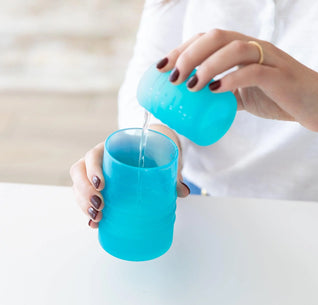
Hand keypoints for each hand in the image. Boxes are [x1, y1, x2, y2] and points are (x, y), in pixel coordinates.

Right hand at [70, 130, 188, 228]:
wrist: (152, 150)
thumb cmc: (154, 151)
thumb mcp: (162, 158)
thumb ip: (172, 174)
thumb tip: (184, 192)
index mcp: (111, 148)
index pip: (93, 155)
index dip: (92, 169)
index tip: (101, 184)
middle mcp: (99, 160)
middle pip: (80, 173)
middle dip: (85, 192)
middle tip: (100, 206)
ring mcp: (95, 174)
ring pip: (79, 187)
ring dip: (83, 204)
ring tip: (97, 218)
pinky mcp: (98, 188)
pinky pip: (85, 198)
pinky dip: (87, 212)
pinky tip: (94, 223)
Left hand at [156, 29, 317, 137]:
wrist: (317, 105)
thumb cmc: (280, 96)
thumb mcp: (246, 94)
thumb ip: (225, 92)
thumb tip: (198, 103)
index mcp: (242, 50)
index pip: (206, 40)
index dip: (181, 50)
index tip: (160, 67)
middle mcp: (254, 47)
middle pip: (216, 37)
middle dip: (188, 54)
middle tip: (171, 77)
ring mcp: (269, 59)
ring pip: (234, 48)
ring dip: (207, 65)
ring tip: (189, 86)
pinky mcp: (281, 75)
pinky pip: (254, 70)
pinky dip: (231, 79)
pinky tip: (215, 90)